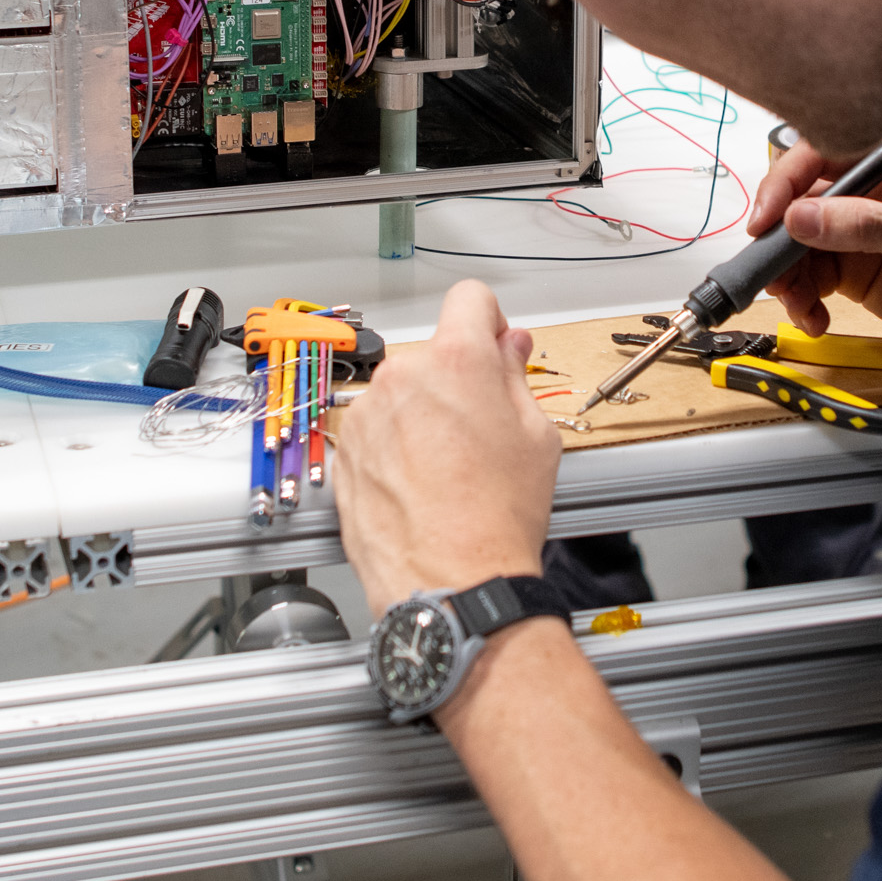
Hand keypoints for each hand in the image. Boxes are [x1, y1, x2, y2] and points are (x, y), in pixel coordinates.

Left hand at [328, 281, 564, 611]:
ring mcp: (366, 415)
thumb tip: (509, 349)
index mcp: (456, 361)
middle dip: (456, 380)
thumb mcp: (536, 436)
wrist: (452, 582)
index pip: (470, 299)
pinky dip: (394, 447)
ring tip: (449, 469)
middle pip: (433, 355)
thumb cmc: (496, 518)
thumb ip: (516, 377)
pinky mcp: (345, 451)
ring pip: (401, 395)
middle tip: (481, 430)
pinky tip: (420, 485)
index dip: (489, 321)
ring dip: (421, 416)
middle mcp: (403, 377)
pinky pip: (375, 431)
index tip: (494, 346)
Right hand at [751, 139, 881, 343]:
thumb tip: (802, 217)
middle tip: (773, 270)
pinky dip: (804, 298)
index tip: (769, 216)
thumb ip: (866, 225)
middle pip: (802, 200)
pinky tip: (815, 317)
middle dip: (781, 237)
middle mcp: (874, 187)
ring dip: (789, 274)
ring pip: (799, 242)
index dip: (789, 180)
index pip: (825, 151)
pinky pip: (812, 276)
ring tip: (798, 303)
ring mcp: (861, 228)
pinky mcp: (856, 267)